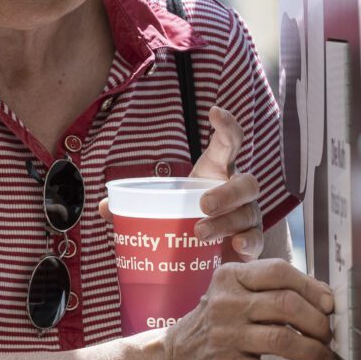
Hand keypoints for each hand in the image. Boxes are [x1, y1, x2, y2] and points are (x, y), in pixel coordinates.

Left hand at [97, 107, 264, 259]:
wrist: (206, 246)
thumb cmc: (186, 215)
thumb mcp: (164, 203)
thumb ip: (136, 203)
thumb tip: (103, 206)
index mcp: (217, 171)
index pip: (229, 143)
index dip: (227, 126)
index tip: (215, 111)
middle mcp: (239, 190)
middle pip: (246, 183)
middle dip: (227, 192)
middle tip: (203, 203)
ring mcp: (248, 215)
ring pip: (247, 213)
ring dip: (225, 223)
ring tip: (200, 232)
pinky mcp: (251, 240)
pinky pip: (256, 240)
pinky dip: (249, 244)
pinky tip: (237, 248)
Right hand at [162, 256, 337, 359]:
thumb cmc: (216, 326)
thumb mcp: (233, 296)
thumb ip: (272, 291)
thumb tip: (325, 298)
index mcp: (230, 277)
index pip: (279, 271)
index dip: (312, 287)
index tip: (329, 305)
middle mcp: (225, 303)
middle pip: (286, 305)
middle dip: (318, 322)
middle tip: (328, 335)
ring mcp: (224, 337)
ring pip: (283, 340)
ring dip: (314, 351)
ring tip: (323, 357)